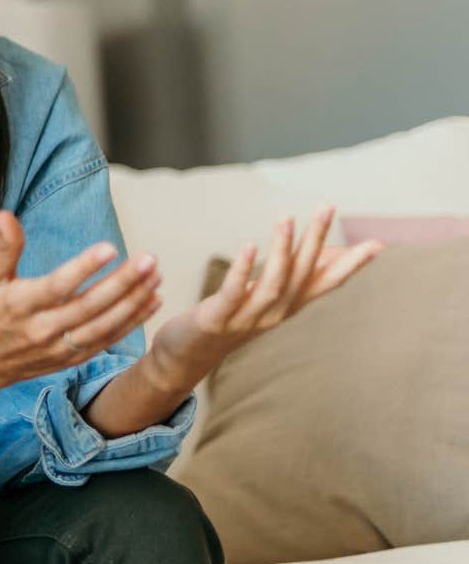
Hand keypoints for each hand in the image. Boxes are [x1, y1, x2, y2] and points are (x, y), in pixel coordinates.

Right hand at [0, 211, 162, 395]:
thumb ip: (3, 248)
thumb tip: (5, 214)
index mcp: (20, 305)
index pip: (57, 286)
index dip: (83, 268)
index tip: (109, 248)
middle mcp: (42, 329)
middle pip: (89, 306)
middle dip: (122, 283)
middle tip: (148, 260)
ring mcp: (59, 347)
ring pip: (104, 326)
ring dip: (134, 302)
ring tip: (156, 278)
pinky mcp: (71, 359)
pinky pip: (107, 341)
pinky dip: (132, 323)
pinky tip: (152, 302)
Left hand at [140, 207, 381, 392]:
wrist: (187, 356)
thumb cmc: (229, 318)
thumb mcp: (265, 297)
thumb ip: (291, 276)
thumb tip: (321, 251)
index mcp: (287, 307)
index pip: (325, 284)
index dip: (351, 266)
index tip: (377, 245)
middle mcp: (274, 314)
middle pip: (301, 274)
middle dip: (316, 240)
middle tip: (326, 206)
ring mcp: (246, 318)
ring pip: (273, 283)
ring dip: (281, 249)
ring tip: (286, 218)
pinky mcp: (217, 319)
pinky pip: (234, 292)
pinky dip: (243, 270)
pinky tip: (249, 245)